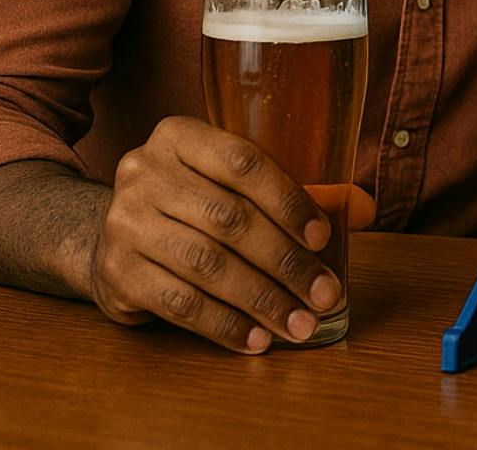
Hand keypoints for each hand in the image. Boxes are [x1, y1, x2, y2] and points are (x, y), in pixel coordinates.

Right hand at [88, 116, 341, 352]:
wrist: (111, 235)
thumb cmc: (191, 203)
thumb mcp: (225, 181)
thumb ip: (283, 192)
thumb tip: (364, 210)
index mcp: (178, 137)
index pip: (243, 163)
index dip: (289, 201)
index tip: (323, 239)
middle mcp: (144, 173)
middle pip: (230, 220)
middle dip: (286, 263)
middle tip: (323, 295)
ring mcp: (124, 222)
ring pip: (207, 265)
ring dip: (262, 301)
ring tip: (299, 324)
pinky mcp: (115, 273)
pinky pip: (180, 303)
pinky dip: (224, 325)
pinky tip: (255, 339)